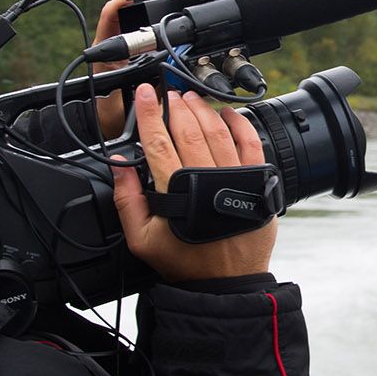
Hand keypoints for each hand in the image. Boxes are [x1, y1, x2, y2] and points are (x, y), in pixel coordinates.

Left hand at [92, 0, 180, 137]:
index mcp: (106, 50)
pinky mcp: (138, 50)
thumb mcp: (127, 103)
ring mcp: (126, 45)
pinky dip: (164, 21)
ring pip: (141, 15)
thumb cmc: (111, 114)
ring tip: (179, 0)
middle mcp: (115, 43)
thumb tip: (165, 77)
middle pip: (130, 7)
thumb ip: (143, 91)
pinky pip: (151, 29)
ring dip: (159, 5)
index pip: (112, 12)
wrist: (109, 124)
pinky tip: (178, 19)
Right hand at [111, 84, 277, 282]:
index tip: (145, 93)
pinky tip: (227, 113)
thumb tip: (119, 164)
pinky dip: (239, 124)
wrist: (225, 283)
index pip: (158, 141)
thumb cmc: (185, 262)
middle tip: (167, 92)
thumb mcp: (142, 239)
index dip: (149, 113)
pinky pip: (251, 143)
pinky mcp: (258, 182)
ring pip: (217, 132)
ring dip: (202, 109)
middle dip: (176, 106)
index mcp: (176, 191)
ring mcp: (235, 179)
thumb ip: (127, 199)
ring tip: (190, 98)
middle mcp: (207, 179)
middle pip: (188, 130)